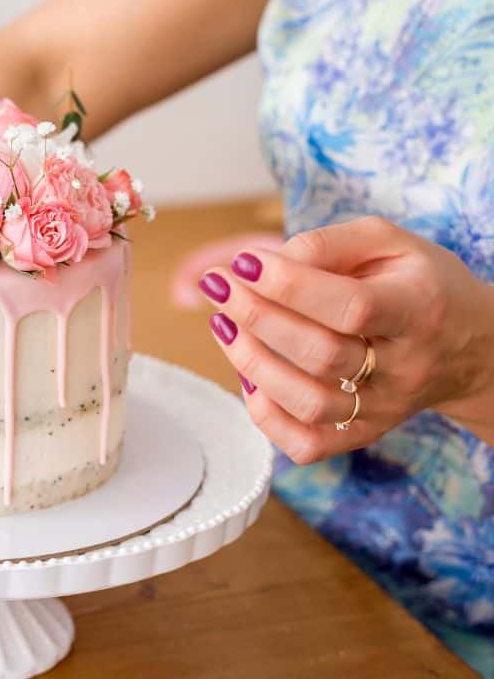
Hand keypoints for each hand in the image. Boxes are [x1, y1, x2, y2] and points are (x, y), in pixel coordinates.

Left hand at [197, 216, 493, 462]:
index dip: (288, 285)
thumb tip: (266, 264)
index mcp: (418, 309)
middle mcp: (405, 366)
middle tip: (218, 287)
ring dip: (252, 363)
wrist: (469, 346)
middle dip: (256, 317)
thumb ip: (327, 244)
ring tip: (222, 324)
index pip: (350, 306)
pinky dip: (266, 415)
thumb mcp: (386, 243)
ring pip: (310, 403)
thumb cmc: (416, 283)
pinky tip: (247, 376)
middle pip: (321, 355)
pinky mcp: (364, 433)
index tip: (243, 263)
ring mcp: (384, 407)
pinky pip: (308, 444)